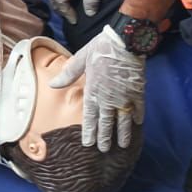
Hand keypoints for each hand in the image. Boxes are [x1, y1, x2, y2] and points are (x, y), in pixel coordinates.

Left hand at [49, 28, 144, 150]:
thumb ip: (68, 74)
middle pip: (106, 122)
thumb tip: (52, 85)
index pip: (90, 116)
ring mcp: (124, 96)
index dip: (89, 131)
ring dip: (122, 133)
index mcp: (93, 90)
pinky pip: (138, 108)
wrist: (125, 41)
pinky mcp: (137, 91)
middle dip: (104, 137)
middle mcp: (108, 97)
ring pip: (123, 120)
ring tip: (121, 145)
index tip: (88, 143)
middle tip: (103, 149)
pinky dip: (138, 117)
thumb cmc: (101, 48)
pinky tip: (138, 125)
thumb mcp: (81, 58)